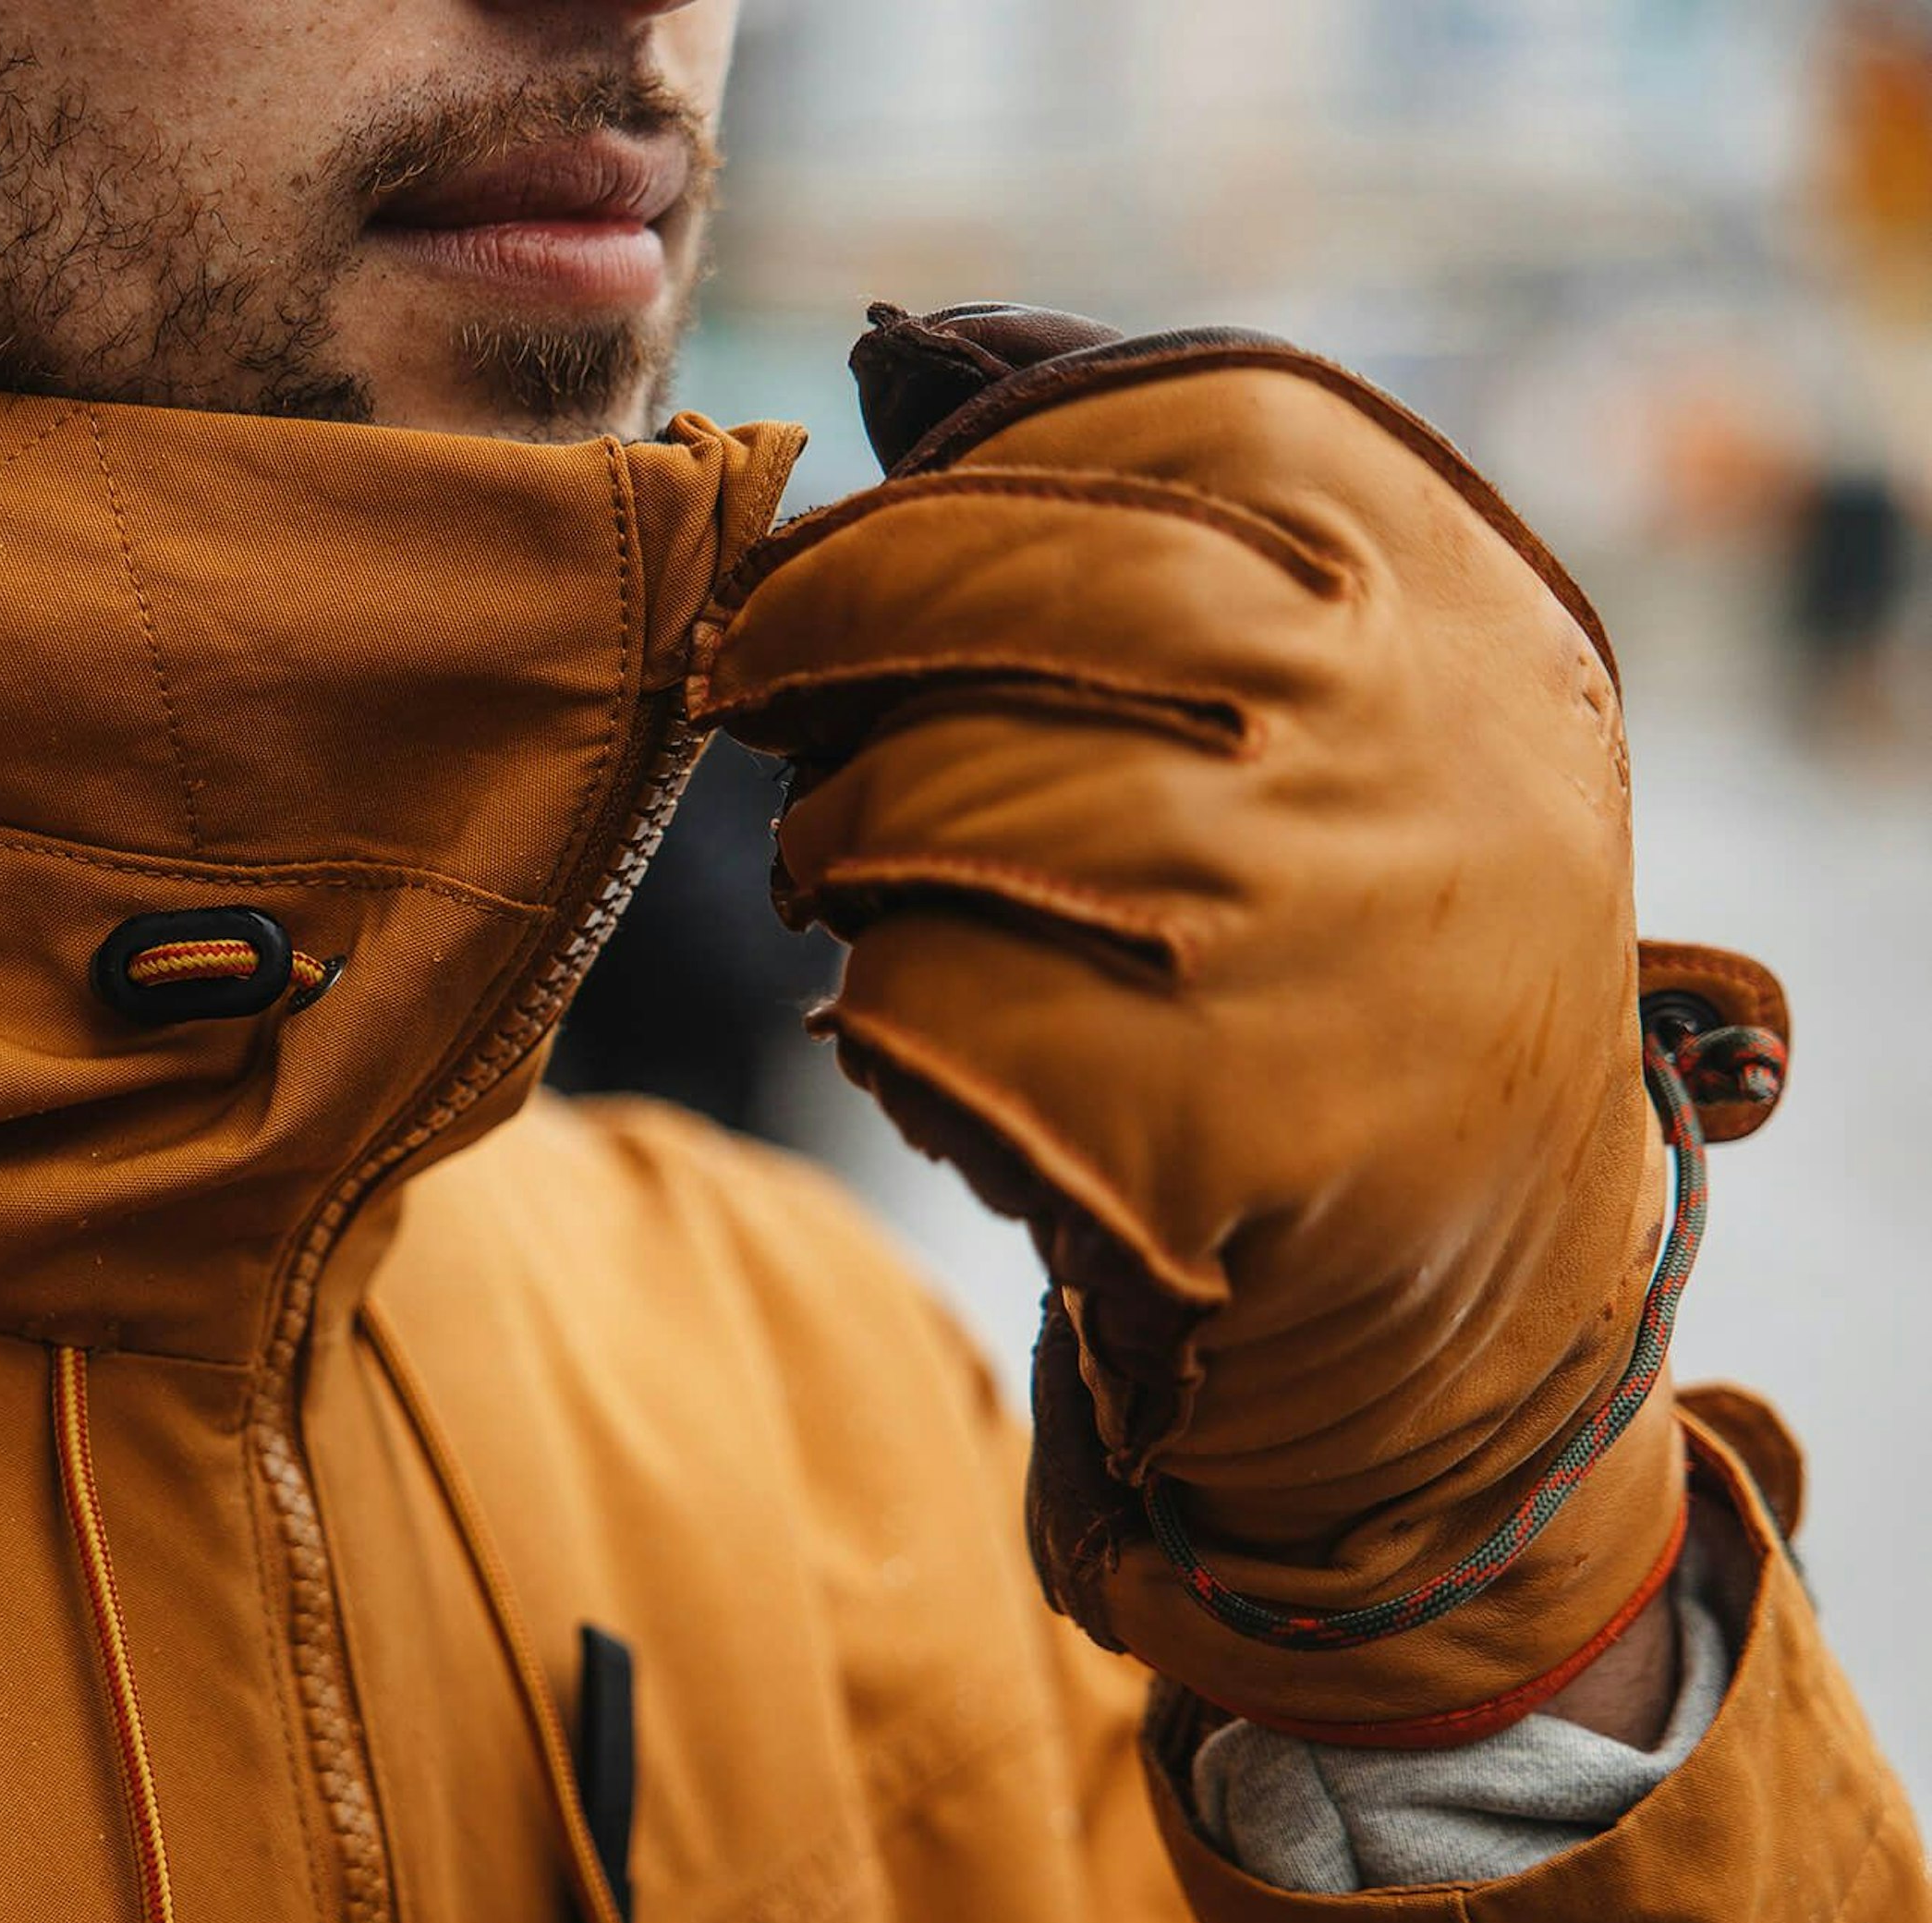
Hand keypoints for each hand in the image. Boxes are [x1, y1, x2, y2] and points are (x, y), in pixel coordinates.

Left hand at [694, 305, 1786, 1741]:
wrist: (1475, 1276)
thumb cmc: (1334, 926)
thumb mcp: (1336, 689)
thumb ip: (1139, 501)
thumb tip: (899, 347)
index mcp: (1439, 585)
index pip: (1136, 420)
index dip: (936, 482)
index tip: (844, 556)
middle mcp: (1395, 728)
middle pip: (988, 590)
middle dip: (814, 633)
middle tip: (747, 693)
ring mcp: (1307, 925)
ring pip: (919, 807)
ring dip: (835, 853)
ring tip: (855, 894)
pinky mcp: (1209, 1126)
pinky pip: (910, 1009)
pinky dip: (873, 1024)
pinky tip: (929, 1043)